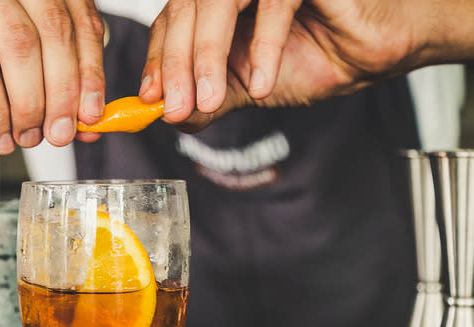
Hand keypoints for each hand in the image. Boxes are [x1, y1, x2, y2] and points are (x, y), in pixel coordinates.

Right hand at [0, 0, 105, 152]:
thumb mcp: (10, 62)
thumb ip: (49, 84)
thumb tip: (86, 124)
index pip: (79, 20)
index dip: (91, 70)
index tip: (92, 114)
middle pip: (55, 32)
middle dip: (62, 92)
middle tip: (60, 134)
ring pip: (20, 48)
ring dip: (29, 103)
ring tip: (27, 137)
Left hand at [138, 0, 436, 130]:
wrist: (374, 51)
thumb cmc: (317, 55)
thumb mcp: (246, 86)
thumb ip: (207, 98)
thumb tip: (169, 115)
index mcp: (217, 4)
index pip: (171, 20)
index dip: (157, 58)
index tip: (152, 98)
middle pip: (184, 9)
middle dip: (176, 63)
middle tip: (178, 108)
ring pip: (217, 0)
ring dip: (208, 54)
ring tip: (210, 99)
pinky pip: (273, 4)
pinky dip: (263, 47)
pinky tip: (261, 85)